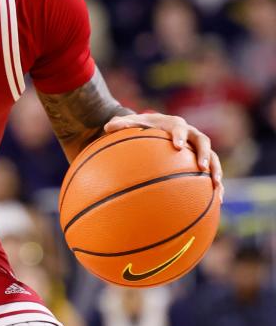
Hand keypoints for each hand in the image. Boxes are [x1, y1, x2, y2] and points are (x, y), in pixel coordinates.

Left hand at [105, 113, 223, 201]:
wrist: (157, 126)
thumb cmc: (142, 125)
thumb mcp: (131, 123)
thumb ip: (121, 124)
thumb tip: (107, 127)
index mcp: (175, 124)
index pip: (179, 128)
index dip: (179, 136)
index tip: (176, 146)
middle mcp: (191, 135)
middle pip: (203, 142)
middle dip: (205, 154)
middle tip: (201, 167)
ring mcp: (199, 148)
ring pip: (214, 158)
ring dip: (216, 171)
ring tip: (217, 187)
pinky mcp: (202, 160)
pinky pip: (212, 173)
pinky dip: (216, 186)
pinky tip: (218, 202)